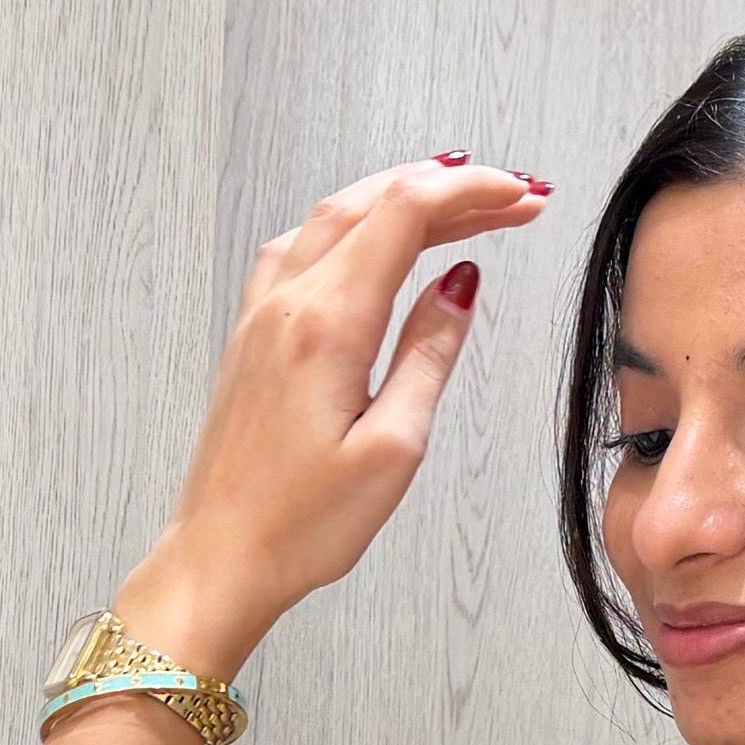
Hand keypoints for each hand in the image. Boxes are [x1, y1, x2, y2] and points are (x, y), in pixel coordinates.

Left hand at [121, 156, 551, 673]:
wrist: (222, 557)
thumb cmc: (302, 524)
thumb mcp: (393, 447)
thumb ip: (428, 353)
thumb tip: (459, 285)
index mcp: (327, 325)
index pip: (406, 213)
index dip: (471, 191)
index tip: (521, 196)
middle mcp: (287, 304)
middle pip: (372, 202)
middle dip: (448, 187)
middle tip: (510, 198)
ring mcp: (262, 314)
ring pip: (334, 217)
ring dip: (399, 198)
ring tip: (458, 208)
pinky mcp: (252, 334)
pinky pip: (303, 247)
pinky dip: (354, 225)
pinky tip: (376, 242)